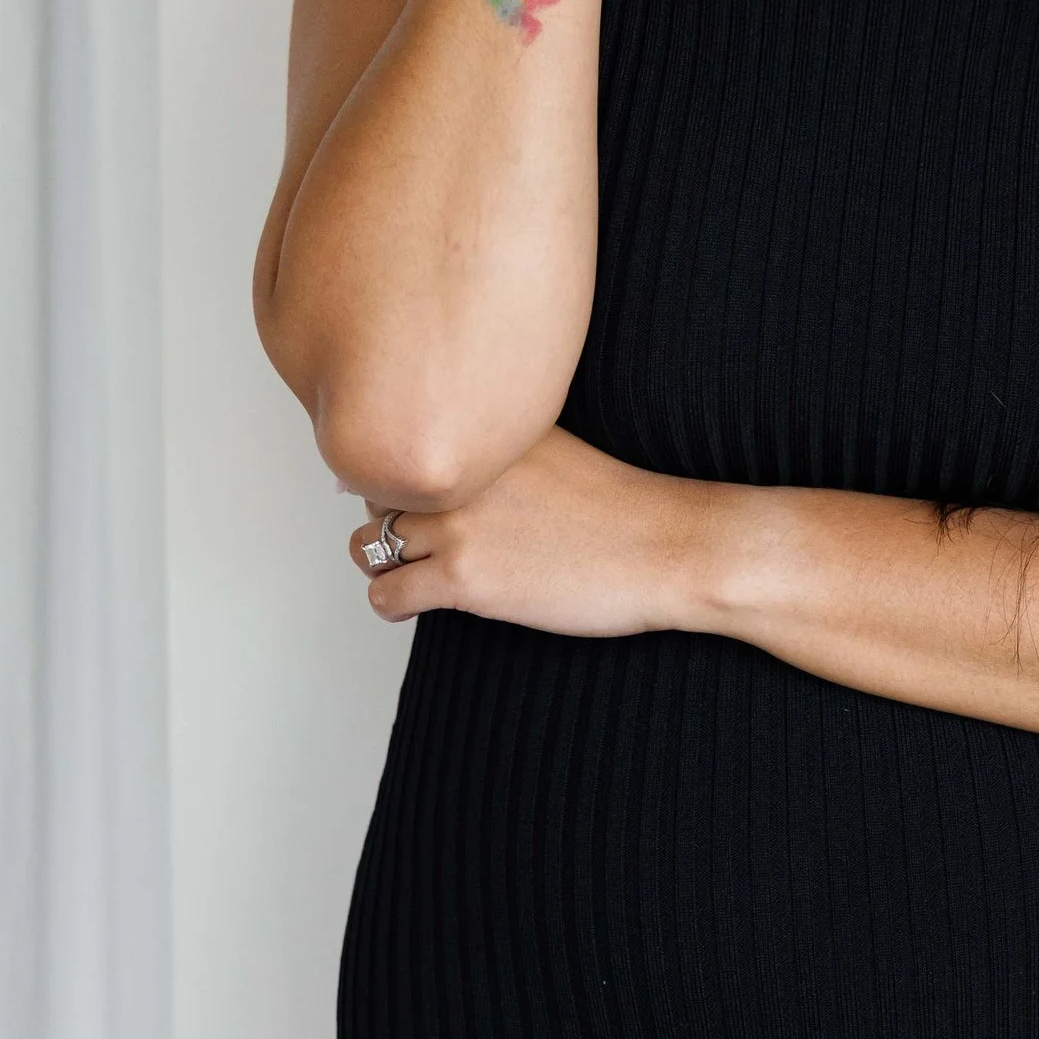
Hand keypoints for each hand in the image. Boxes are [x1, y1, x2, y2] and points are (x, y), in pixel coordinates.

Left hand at [349, 426, 710, 636]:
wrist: (669, 548)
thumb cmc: (628, 508)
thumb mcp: (558, 449)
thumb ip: (504, 449)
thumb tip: (460, 462)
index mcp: (485, 432)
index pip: (402, 442)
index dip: (402, 476)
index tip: (410, 498)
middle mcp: (463, 469)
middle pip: (376, 489)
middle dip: (389, 516)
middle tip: (413, 540)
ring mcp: (459, 523)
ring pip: (368, 544)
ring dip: (381, 562)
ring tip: (408, 574)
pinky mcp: (463, 576)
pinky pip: (385, 593)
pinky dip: (390, 604)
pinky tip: (413, 605)